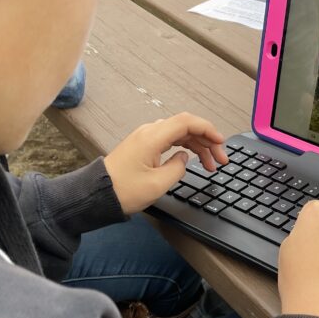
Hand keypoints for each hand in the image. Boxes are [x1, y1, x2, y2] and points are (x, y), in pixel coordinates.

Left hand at [104, 112, 228, 214]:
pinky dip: (185, 147)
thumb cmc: (122, 191)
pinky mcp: (142, 146)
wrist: (97, 195)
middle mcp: (149, 132)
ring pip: (179, 134)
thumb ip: (177, 168)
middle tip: (221, 160)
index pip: (187, 122)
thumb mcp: (158, 184)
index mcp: (153, 137)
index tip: (221, 143)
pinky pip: (169, 140)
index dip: (208, 130)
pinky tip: (192, 159)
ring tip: (210, 165)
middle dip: (207, 141)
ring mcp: (145, 138)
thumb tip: (184, 158)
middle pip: (186, 127)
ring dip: (197, 146)